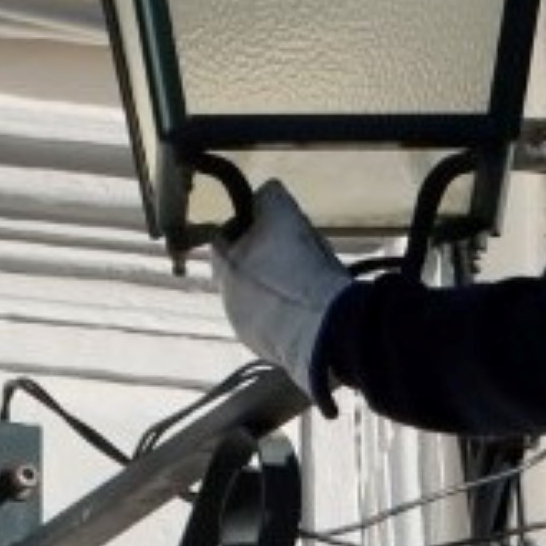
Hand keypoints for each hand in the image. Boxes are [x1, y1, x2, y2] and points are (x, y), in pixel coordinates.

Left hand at [216, 180, 351, 397]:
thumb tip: (266, 192)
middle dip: (261, 260)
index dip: (243, 227)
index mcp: (226, 269)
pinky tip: (313, 309)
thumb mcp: (285, 217)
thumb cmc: (299, 269)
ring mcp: (249, 332)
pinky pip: (277, 325)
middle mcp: (229, 303)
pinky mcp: (272, 352)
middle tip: (294, 253)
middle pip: (240, 272)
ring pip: (259, 301)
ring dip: (277, 290)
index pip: (221, 240)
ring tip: (309, 284)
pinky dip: (290, 315)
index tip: (268, 224)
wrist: (324, 331)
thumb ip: (270, 199)